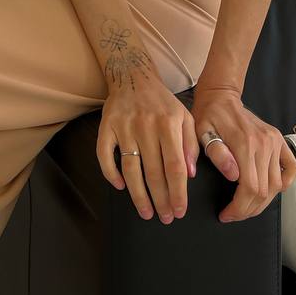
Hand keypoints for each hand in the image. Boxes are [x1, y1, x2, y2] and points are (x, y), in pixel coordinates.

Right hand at [96, 73, 199, 222]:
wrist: (133, 77)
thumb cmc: (162, 102)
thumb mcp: (185, 117)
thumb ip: (191, 144)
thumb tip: (190, 174)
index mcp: (168, 124)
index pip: (175, 166)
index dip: (178, 192)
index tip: (179, 210)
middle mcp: (146, 126)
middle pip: (154, 172)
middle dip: (161, 199)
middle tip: (165, 217)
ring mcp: (124, 127)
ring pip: (130, 169)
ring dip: (138, 195)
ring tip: (146, 212)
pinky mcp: (106, 127)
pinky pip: (104, 155)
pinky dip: (110, 173)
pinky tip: (120, 186)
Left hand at [191, 82, 295, 222]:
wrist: (222, 97)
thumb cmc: (209, 116)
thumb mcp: (203, 133)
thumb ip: (218, 154)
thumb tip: (234, 176)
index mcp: (245, 143)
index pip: (250, 188)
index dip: (239, 208)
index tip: (227, 215)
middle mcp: (265, 144)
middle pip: (264, 191)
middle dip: (248, 209)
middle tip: (233, 214)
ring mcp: (275, 142)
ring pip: (276, 186)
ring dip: (262, 203)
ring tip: (246, 206)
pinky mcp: (279, 141)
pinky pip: (291, 169)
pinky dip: (284, 184)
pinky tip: (270, 190)